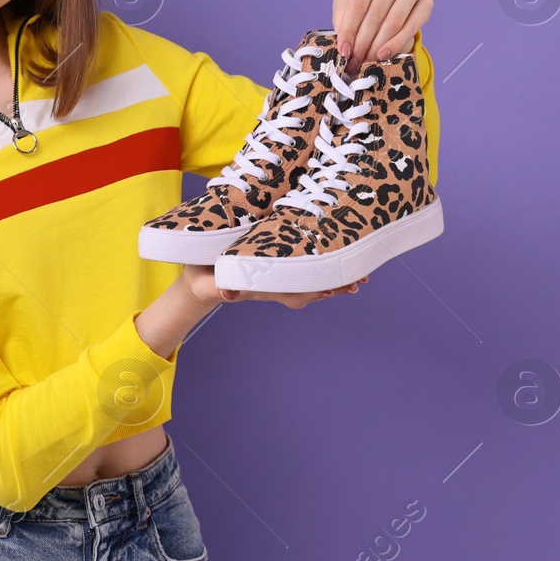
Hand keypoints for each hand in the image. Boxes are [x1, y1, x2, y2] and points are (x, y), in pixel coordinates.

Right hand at [182, 263, 365, 309]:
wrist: (199, 281)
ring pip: (313, 284)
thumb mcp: (207, 281)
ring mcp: (278, 281)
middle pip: (312, 288)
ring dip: (335, 280)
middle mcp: (276, 286)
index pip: (298, 290)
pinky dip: (325, 273)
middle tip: (359, 278)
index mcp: (264, 287)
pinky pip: (306, 276)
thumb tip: (226, 294)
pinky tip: (338, 266)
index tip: (338, 283)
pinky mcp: (277, 271)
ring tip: (359, 277)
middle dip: (335, 283)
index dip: (319, 286)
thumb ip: (217, 286)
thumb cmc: (203, 279)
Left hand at [332, 0, 433, 71]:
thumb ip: (343, 20)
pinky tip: (384, 54)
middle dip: (363, 40)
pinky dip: (396, 43)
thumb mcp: (344, 4)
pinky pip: (413, 25)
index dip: (349, 28)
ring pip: (395, 19)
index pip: (358, 0)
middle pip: (377, 11)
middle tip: (355, 59)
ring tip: (366, 59)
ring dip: (378, 43)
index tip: (343, 49)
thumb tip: (345, 48)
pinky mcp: (427, 0)